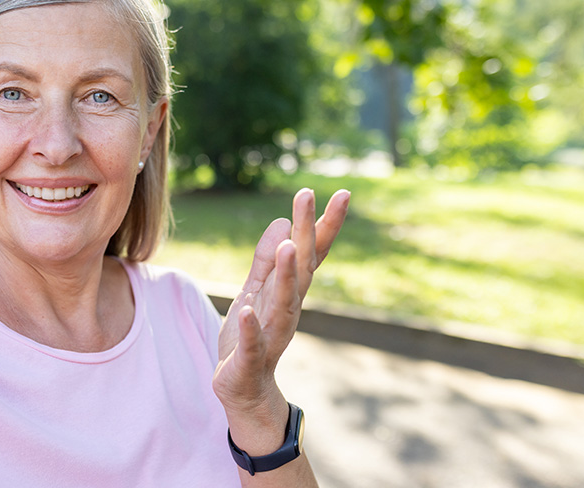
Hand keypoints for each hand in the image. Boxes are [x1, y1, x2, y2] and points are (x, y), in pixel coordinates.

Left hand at [213, 188, 349, 418]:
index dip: (324, 225)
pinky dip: (252, 327)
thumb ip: (266, 262)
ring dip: (286, 274)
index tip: (341, 194)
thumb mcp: (255, 291)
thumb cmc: (252, 336)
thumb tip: (282, 223)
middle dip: (306, 233)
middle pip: (301, 269)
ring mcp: (271, 334)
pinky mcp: (250, 359)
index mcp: (289, 292)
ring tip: (290, 244)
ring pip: (283, 302)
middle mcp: (288, 310)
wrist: (243, 390)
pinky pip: (253, 342)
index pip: (311, 254)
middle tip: (308, 196)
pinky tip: (248, 309)